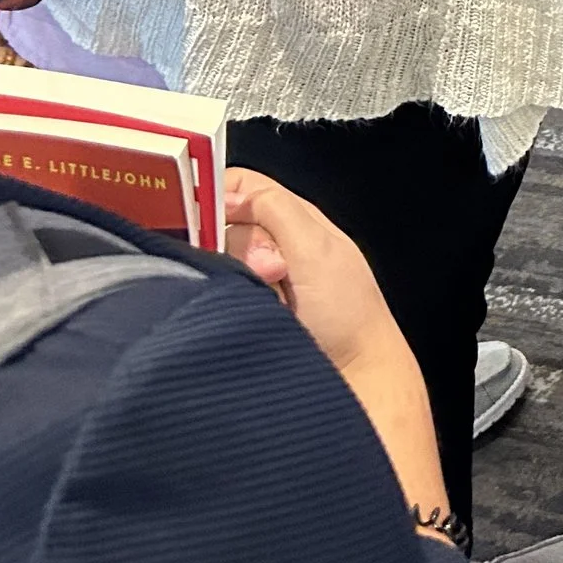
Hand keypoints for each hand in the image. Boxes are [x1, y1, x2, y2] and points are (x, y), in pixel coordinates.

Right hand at [225, 169, 448, 515]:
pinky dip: (228, 301)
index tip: (209, 218)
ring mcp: (258, 283)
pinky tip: (253, 314)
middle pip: (224, 226)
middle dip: (235, 245)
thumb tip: (230, 191)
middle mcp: (274, 247)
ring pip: (217, 262)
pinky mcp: (245, 313)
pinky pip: (217, 295)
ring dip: (237, 276)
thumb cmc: (347, 313)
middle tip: (268, 271)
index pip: (243, 186)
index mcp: (296, 220)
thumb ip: (276, 210)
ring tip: (270, 298)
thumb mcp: (317, 246)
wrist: (354, 376)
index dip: (220, 194)